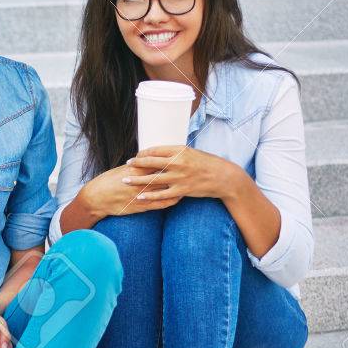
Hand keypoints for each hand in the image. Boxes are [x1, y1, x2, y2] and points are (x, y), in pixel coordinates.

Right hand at [80, 162, 179, 217]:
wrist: (97, 198)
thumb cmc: (108, 181)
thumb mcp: (123, 169)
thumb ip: (138, 166)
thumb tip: (149, 160)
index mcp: (136, 169)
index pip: (158, 162)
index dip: (171, 160)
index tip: (181, 157)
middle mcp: (141, 181)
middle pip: (165, 174)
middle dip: (178, 172)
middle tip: (191, 169)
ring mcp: (142, 194)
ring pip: (166, 190)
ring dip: (178, 187)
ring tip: (187, 184)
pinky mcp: (141, 206)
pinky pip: (161, 204)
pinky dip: (171, 201)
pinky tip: (178, 198)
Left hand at [125, 145, 240, 203]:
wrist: (222, 177)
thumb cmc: (205, 163)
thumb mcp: (190, 153)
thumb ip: (174, 153)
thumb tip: (157, 152)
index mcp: (179, 150)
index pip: (155, 150)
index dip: (143, 153)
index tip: (135, 156)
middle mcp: (178, 162)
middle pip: (151, 162)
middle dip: (136, 164)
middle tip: (126, 165)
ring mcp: (179, 177)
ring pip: (153, 179)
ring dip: (137, 180)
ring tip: (125, 181)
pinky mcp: (182, 190)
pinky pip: (162, 194)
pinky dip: (149, 196)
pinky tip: (139, 196)